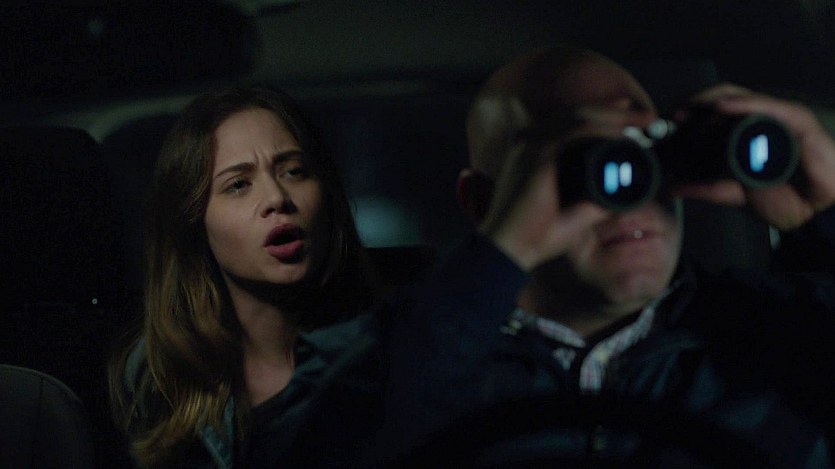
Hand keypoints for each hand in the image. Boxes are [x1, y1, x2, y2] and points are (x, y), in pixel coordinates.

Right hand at [478, 101, 656, 270]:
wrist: (508, 249)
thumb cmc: (533, 236)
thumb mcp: (573, 216)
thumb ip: (595, 203)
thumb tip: (621, 197)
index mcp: (534, 153)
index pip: (572, 123)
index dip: (605, 116)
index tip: (633, 117)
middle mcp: (530, 143)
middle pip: (579, 113)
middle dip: (617, 111)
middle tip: (648, 115)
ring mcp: (531, 146)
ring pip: (580, 116)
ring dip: (615, 116)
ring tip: (643, 119)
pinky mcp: (536, 155)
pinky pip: (576, 131)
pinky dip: (603, 128)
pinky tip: (624, 132)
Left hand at [672, 84, 834, 230]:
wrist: (816, 214)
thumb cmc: (784, 199)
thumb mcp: (735, 194)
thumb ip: (706, 189)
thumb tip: (673, 188)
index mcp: (744, 134)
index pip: (713, 113)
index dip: (690, 113)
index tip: (666, 123)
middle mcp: (759, 121)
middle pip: (723, 99)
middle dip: (695, 103)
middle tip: (674, 114)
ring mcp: (778, 119)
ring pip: (742, 98)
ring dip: (713, 100)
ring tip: (691, 108)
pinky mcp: (797, 121)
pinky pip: (770, 107)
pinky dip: (746, 104)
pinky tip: (724, 106)